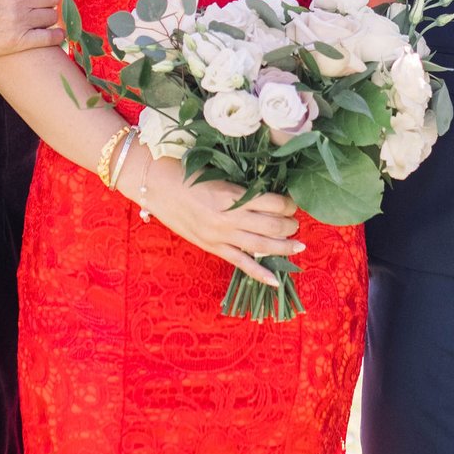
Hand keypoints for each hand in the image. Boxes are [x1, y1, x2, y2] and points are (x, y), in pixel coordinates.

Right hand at [127, 146, 302, 285]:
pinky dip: (260, 273)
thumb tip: (268, 194)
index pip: (275, 203)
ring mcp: (222, 235)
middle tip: (296, 224)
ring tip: (297, 246)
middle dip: (290, 226)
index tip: (293, 203)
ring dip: (284, 247)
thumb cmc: (187, 173)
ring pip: (263, 246)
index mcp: (235, 195)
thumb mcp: (220, 175)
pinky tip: (276, 280)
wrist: (156, 186)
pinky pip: (241, 263)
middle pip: (274, 226)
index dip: (290, 204)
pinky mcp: (213, 247)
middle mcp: (231, 217)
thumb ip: (243, 188)